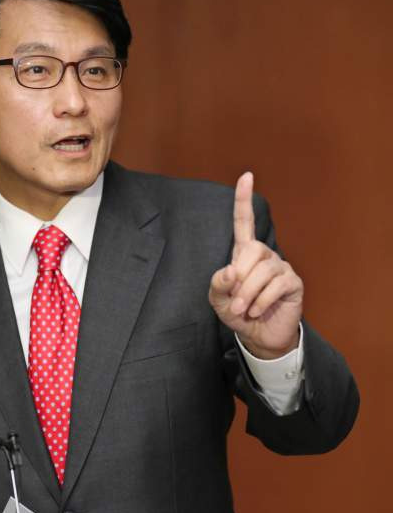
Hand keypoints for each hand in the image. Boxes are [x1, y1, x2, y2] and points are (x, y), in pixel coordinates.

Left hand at [208, 172, 302, 358]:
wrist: (259, 336)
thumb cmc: (238, 313)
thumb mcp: (218, 300)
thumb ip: (218, 284)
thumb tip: (231, 270)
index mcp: (244, 254)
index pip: (243, 222)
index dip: (244, 200)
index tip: (246, 176)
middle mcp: (264, 256)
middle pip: (253, 250)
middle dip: (240, 278)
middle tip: (235, 301)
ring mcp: (281, 267)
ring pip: (264, 271)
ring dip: (249, 294)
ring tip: (244, 310)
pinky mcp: (293, 283)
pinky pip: (277, 286)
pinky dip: (262, 301)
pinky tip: (258, 311)